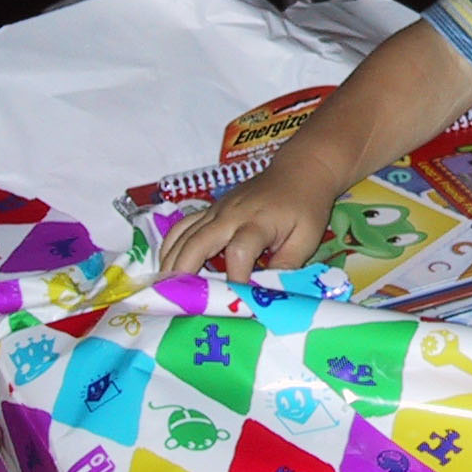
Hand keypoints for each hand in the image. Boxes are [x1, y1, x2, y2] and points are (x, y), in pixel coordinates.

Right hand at [158, 149, 339, 281]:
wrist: (299, 171)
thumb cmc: (305, 206)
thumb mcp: (307, 238)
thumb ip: (287, 266)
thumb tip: (266, 293)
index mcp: (258, 222)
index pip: (239, 252)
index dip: (236, 278)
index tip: (237, 299)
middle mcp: (231, 215)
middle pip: (197, 243)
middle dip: (185, 273)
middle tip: (178, 301)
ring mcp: (217, 210)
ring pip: (183, 235)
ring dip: (171, 262)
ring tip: (165, 289)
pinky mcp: (211, 209)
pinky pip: (182, 226)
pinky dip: (171, 246)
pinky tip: (167, 266)